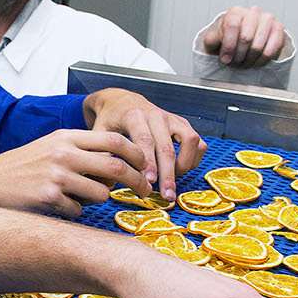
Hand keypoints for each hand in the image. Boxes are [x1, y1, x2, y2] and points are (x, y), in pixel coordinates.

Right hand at [0, 129, 150, 215]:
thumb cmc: (19, 168)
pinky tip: (56, 206)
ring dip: (98, 199)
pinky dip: (73, 212)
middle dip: (137, 181)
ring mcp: (57, 175)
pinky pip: (78, 210)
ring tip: (79, 198)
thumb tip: (116, 163)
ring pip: (100, 193)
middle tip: (143, 191)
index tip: (145, 167)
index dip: (137, 154)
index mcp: (66, 137)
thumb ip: (80, 151)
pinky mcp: (49, 197)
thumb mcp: (49, 148)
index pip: (115, 140)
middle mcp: (64, 153)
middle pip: (117, 167)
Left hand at [83, 87, 203, 201]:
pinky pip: (198, 142)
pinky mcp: (182, 124)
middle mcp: (156, 115)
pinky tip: (181, 170)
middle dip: (168, 174)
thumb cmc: (110, 120)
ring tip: (172, 181)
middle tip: (166, 195)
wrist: (122, 101)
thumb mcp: (99, 132)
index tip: (149, 182)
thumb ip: (102, 153)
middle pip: (167, 146)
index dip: (149, 163)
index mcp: (134, 116)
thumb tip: (107, 178)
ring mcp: (172, 118)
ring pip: (190, 140)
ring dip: (184, 164)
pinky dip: (194, 158)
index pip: (145, 140)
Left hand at [200, 6, 288, 69]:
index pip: (232, 25)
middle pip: (246, 38)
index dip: (228, 46)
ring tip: (243, 64)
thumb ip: (212, 40)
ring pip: (258, 46)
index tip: (225, 60)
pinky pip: (271, 50)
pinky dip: (261, 61)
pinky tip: (255, 63)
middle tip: (235, 64)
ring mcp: (268, 19)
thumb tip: (218, 45)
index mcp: (235, 12)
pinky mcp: (278, 29)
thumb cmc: (229, 37)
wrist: (244, 37)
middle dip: (238, 56)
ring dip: (249, 60)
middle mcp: (253, 12)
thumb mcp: (215, 39)